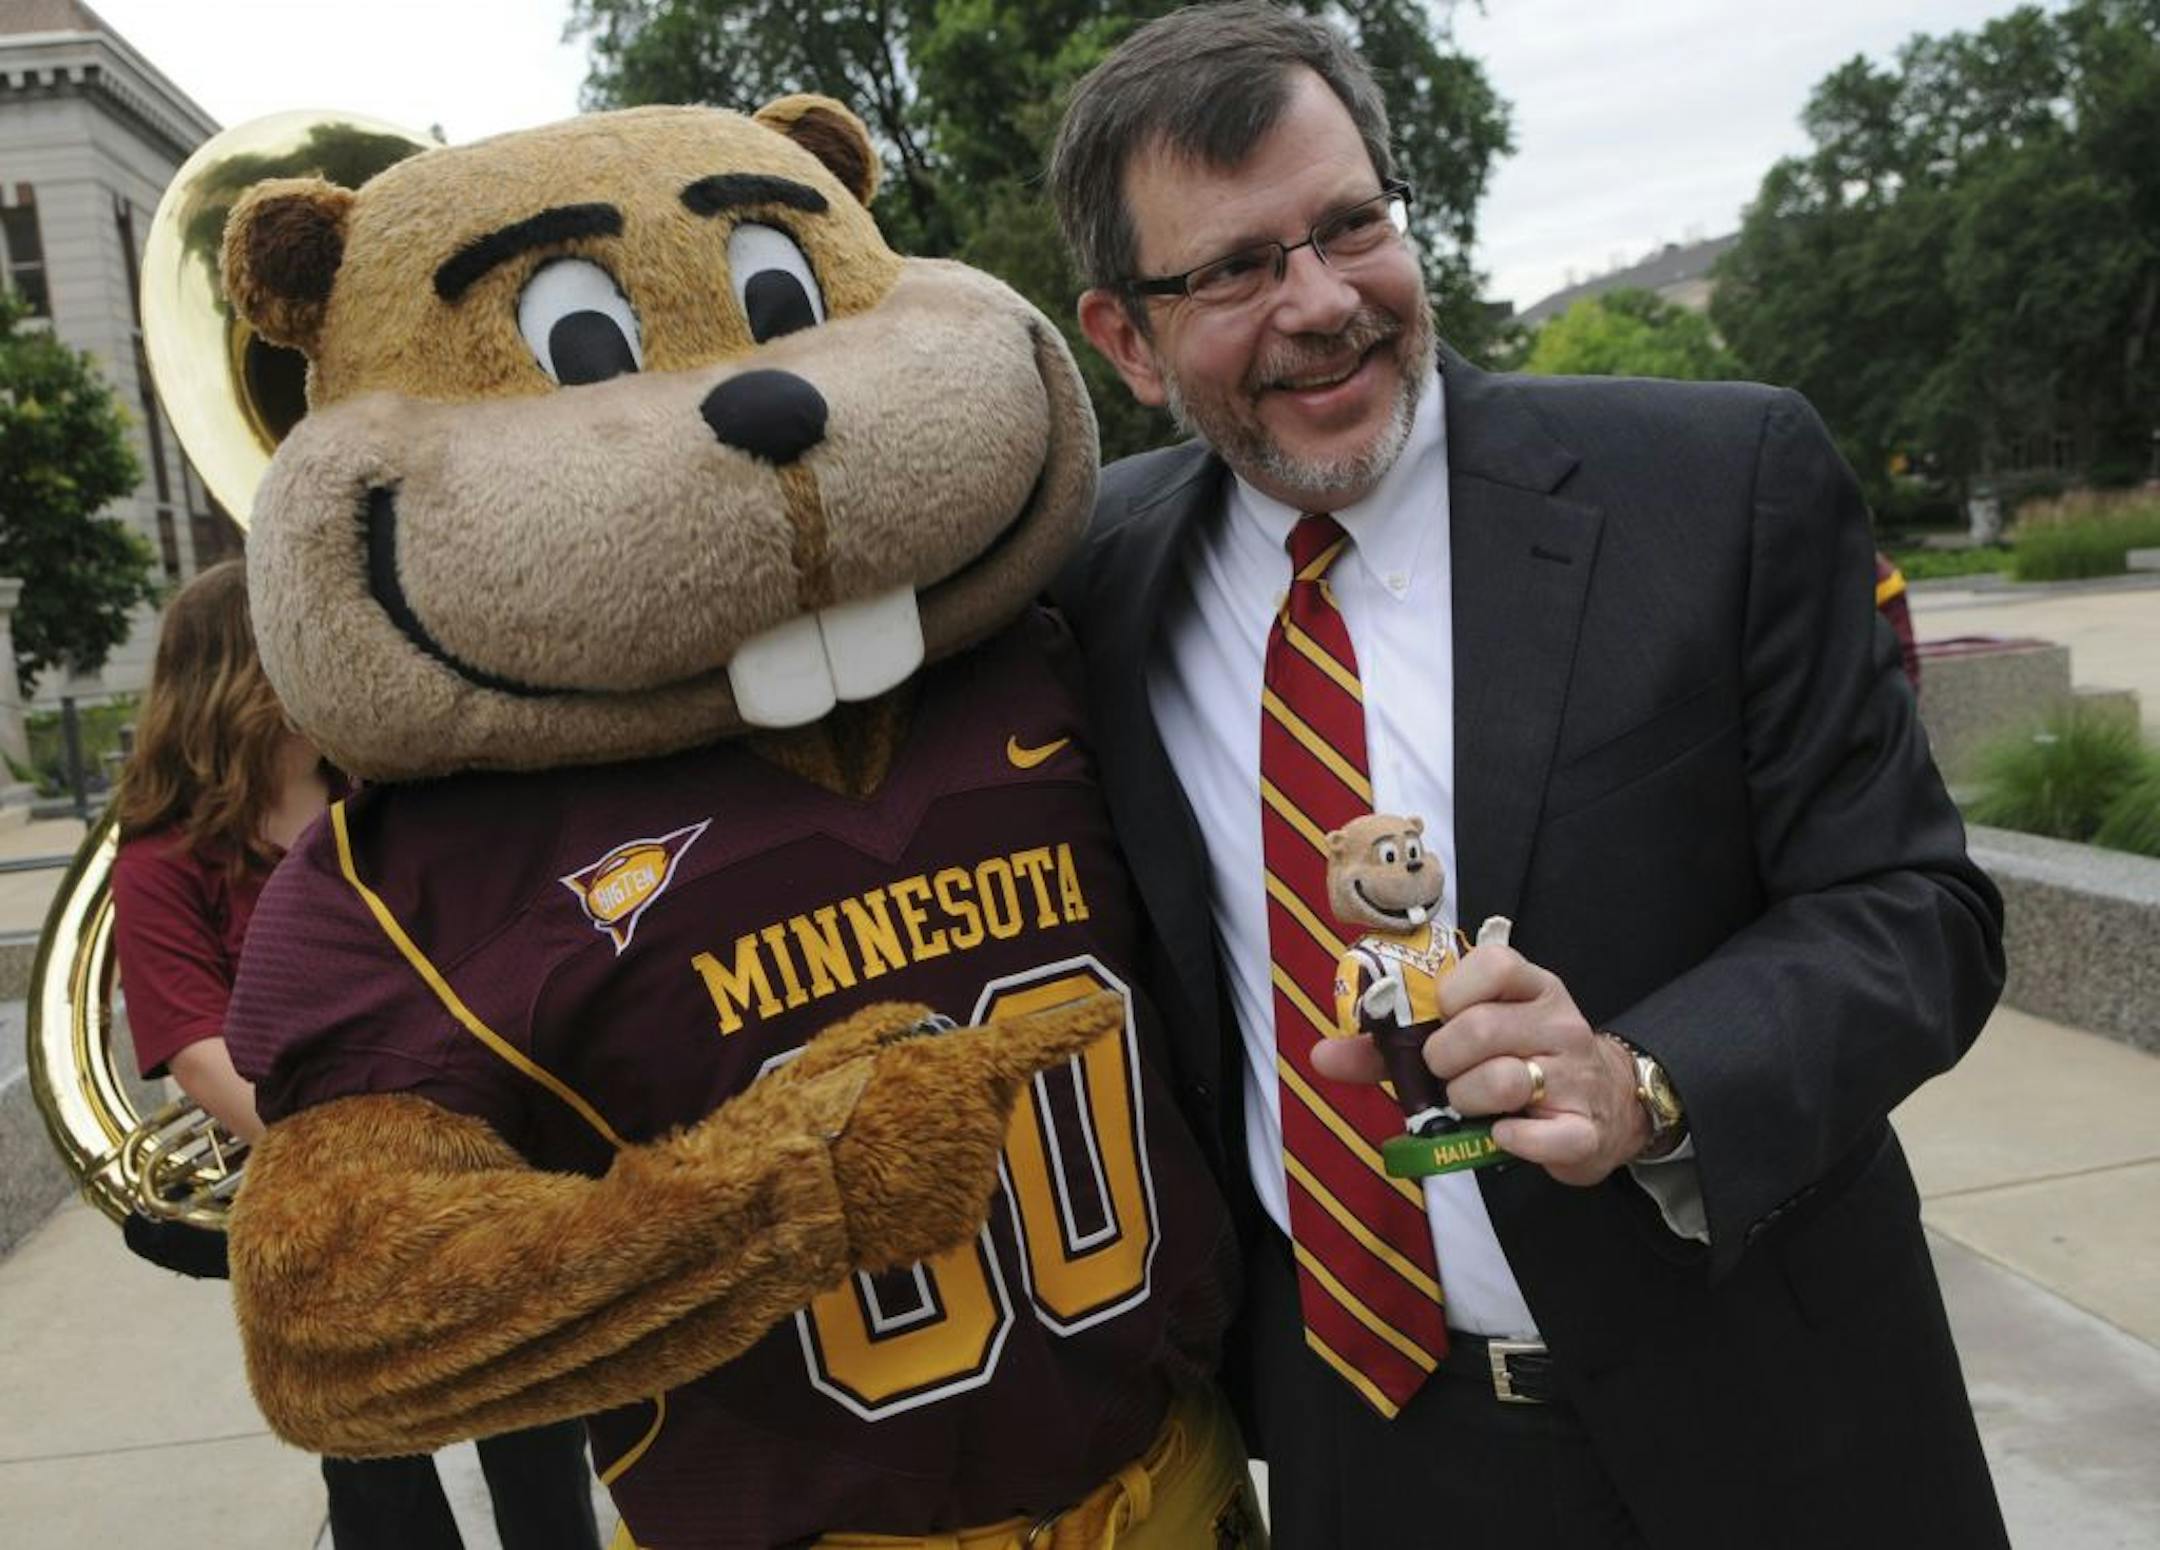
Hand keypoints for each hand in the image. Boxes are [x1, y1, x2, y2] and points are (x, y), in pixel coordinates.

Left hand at [1310, 944, 1648, 1184]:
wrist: (1604, 1106)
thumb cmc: (1517, 1062)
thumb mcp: (1466, 1037)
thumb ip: (1391, 1046)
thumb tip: (1321, 1055)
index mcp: (1530, 987)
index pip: (1494, 964)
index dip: (1451, 992)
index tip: (1439, 1015)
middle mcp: (1558, 1022)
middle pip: (1483, 1029)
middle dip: (1443, 1059)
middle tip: (1443, 1074)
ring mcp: (1577, 1074)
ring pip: (1506, 1081)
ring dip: (1467, 1099)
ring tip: (1468, 1103)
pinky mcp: (1585, 1129)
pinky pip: (1541, 1136)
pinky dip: (1511, 1140)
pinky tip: (1502, 1134)